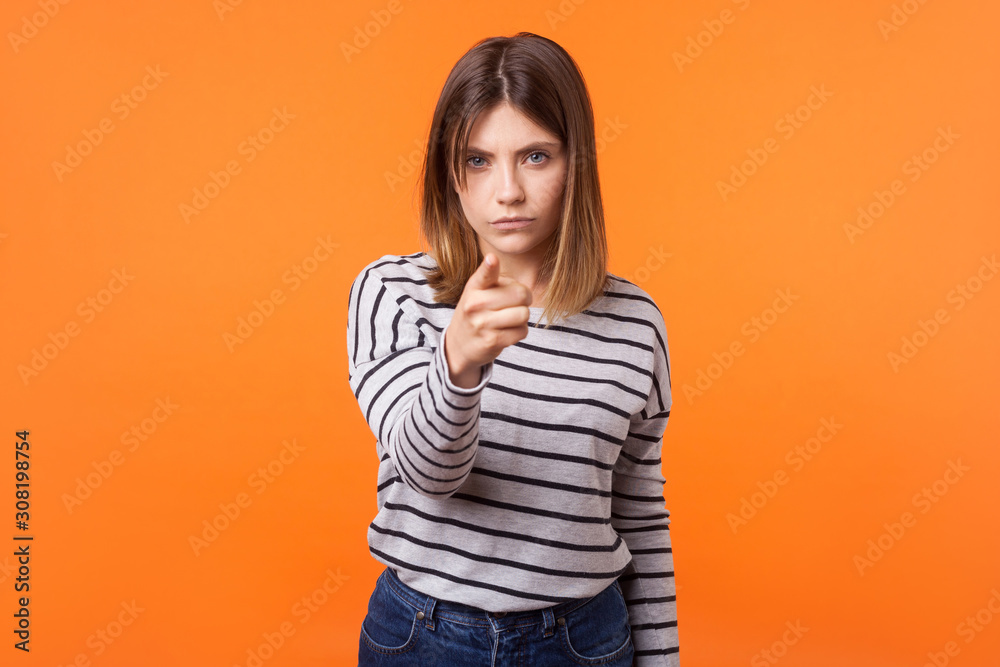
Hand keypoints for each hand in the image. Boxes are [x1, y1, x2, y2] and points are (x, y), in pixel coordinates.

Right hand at [444, 253, 532, 386]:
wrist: (459, 344)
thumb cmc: (476, 313)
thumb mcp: (477, 292)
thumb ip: (499, 283)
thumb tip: (523, 291)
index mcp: (474, 287)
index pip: (485, 274)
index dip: (490, 266)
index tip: (492, 259)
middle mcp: (476, 304)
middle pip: (521, 294)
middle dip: (525, 299)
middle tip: (516, 303)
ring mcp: (483, 323)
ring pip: (524, 314)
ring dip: (522, 317)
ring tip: (509, 318)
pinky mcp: (492, 341)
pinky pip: (522, 331)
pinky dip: (520, 331)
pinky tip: (507, 331)